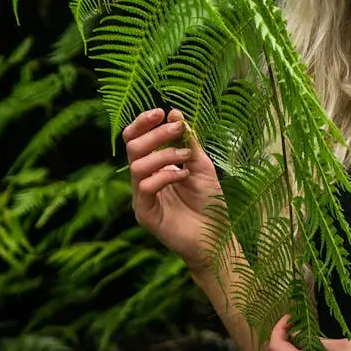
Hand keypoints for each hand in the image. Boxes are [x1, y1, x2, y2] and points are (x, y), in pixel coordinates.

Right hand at [123, 108, 222, 270]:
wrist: (218, 238)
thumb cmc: (209, 203)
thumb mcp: (201, 165)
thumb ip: (187, 142)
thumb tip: (174, 113)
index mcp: (154, 166)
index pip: (136, 139)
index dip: (143, 123)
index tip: (160, 113)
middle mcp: (144, 180)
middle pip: (133, 147)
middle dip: (156, 134)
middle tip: (177, 131)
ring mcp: (142, 198)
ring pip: (137, 165)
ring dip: (163, 155)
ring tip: (185, 159)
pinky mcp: (145, 214)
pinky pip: (145, 187)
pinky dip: (164, 175)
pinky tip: (182, 176)